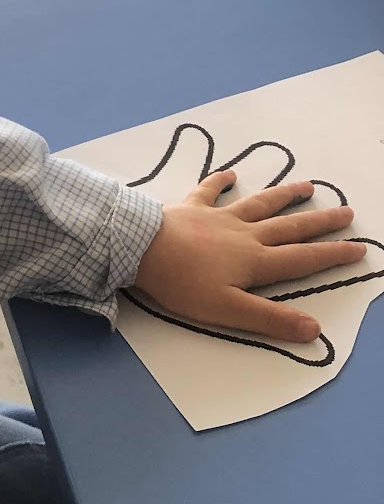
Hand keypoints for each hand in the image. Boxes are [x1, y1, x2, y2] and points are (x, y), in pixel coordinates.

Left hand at [133, 172, 366, 342]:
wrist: (142, 248)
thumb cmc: (183, 284)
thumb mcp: (228, 310)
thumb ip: (270, 319)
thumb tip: (315, 329)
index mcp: (255, 261)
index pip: (302, 259)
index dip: (332, 255)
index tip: (360, 247)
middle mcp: (244, 235)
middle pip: (290, 227)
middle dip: (320, 222)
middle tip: (347, 212)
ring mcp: (218, 218)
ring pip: (259, 204)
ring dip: (284, 195)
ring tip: (308, 185)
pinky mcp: (191, 208)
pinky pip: (209, 191)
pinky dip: (220, 182)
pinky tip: (230, 174)